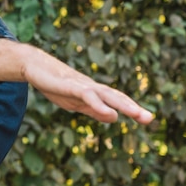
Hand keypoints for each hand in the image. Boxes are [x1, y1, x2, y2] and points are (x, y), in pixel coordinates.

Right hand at [0, 40, 153, 124]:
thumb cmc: (55, 84)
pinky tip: (110, 113)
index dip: (131, 108)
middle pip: (115, 96)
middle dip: (133, 107)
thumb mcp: (76, 103)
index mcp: (93, 92)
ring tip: (139, 115)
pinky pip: (88, 96)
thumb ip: (94, 110)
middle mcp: (91, 87)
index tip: (148, 118)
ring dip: (124, 104)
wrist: (35, 66)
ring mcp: (81, 85)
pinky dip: (100, 105)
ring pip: (106, 95)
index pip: (116, 100)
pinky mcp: (70, 85)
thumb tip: (115, 117)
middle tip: (150, 119)